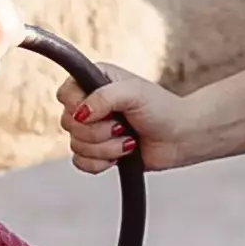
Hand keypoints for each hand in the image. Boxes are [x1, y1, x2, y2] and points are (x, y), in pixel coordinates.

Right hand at [59, 61, 198, 174]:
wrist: (180, 137)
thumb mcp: (134, 92)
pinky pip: (81, 163)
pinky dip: (101, 162)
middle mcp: (90, 105)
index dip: (77, 106)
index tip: (100, 110)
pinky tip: (120, 156)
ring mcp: (93, 130)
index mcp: (94, 82)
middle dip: (98, 131)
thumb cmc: (161, 109)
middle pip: (68, 123)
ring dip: (105, 148)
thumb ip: (103, 97)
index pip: (64, 94)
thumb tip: (80, 113)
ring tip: (128, 140)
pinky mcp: (98, 152)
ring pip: (75, 146)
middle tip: (122, 126)